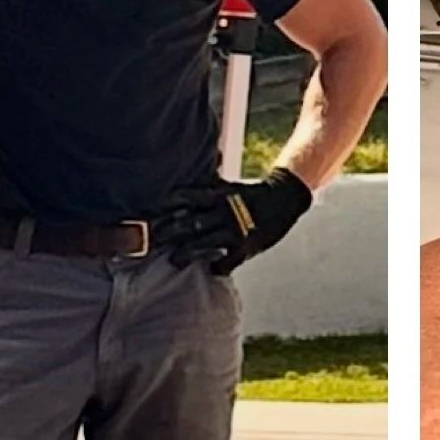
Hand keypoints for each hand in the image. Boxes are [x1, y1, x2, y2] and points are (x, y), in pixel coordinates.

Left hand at [151, 167, 312, 273]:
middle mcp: (224, 213)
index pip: (189, 197)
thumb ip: (209, 184)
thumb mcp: (230, 186)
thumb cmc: (253, 194)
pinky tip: (210, 268)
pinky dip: (217, 267)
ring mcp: (235, 231)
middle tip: (155, 239)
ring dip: (186, 253)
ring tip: (174, 260)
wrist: (284, 200)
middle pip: (191, 223)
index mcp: (219, 195)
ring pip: (204, 244)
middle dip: (171, 232)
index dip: (171, 204)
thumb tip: (189, 171)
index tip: (155, 210)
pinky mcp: (246, 247)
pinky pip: (228, 262)